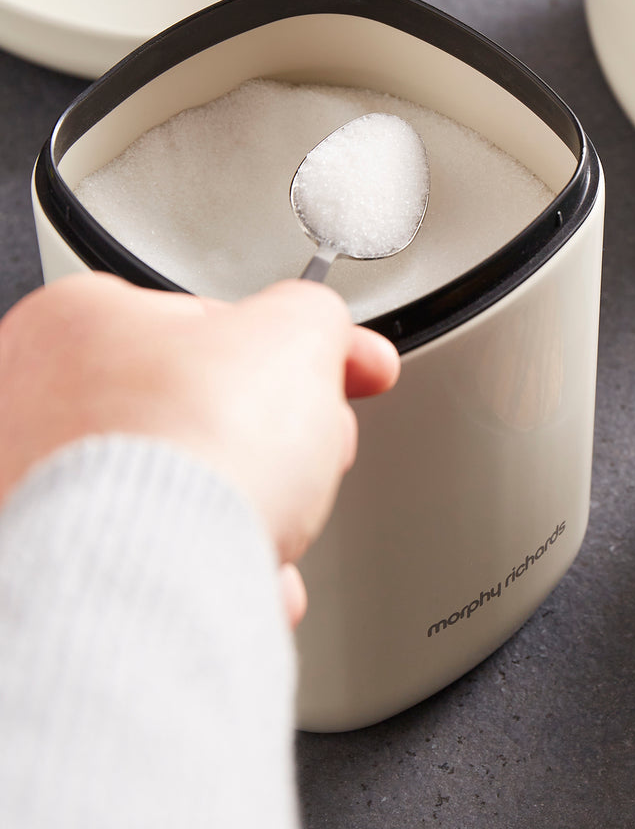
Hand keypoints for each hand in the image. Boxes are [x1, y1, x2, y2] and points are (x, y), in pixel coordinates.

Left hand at [0, 273, 398, 573]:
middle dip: (278, 436)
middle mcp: (34, 403)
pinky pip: (166, 554)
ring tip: (275, 515)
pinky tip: (249, 566)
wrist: (159, 575)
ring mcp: (40, 491)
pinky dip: (219, 562)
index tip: (345, 369)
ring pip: (193, 485)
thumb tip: (321, 328)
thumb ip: (314, 314)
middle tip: (312, 445)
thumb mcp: (299, 331)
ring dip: (255, 504)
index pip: (215, 321)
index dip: (296, 348)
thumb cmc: (193, 449)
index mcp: (76, 320)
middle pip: (206, 407)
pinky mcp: (66, 566)